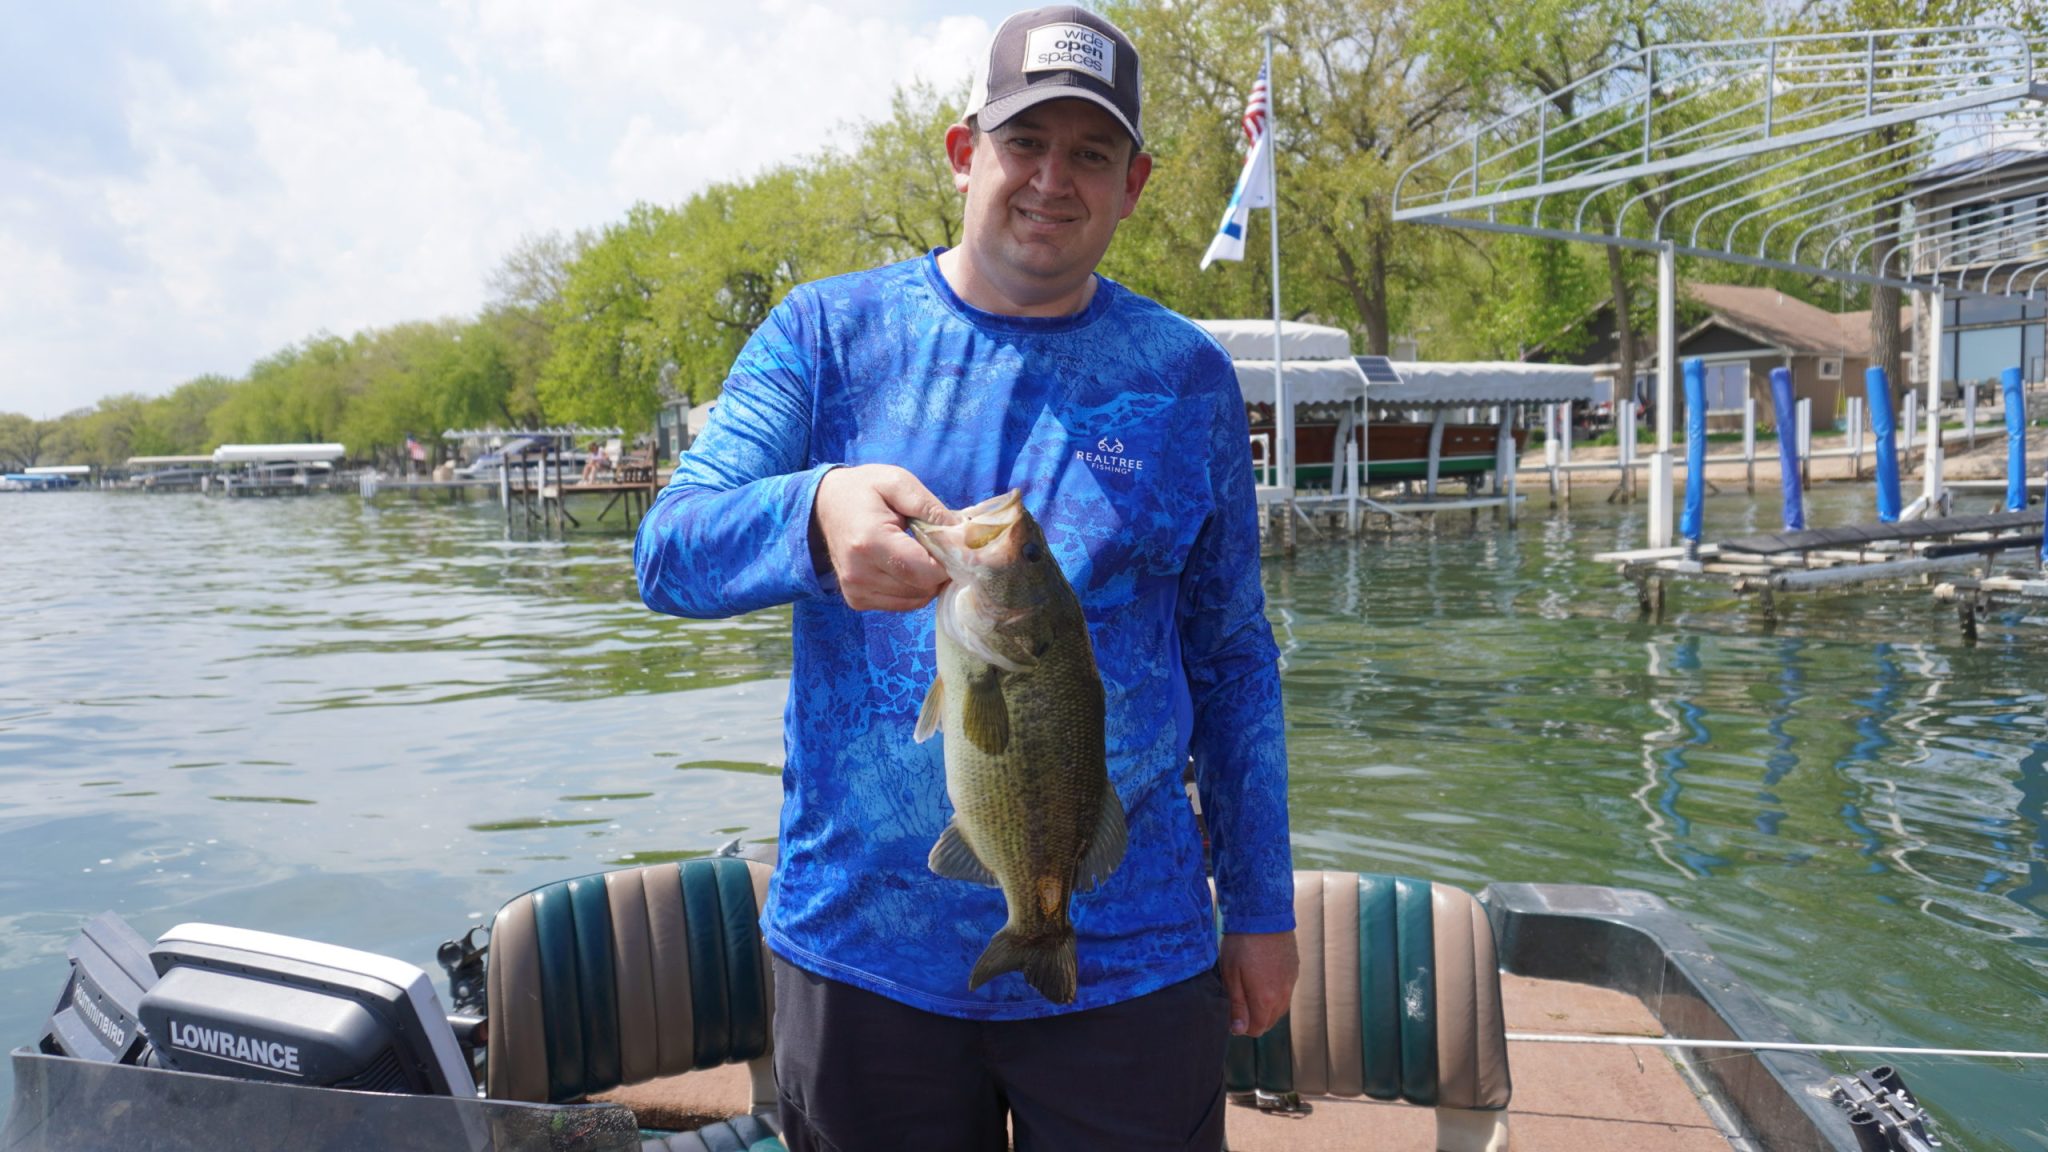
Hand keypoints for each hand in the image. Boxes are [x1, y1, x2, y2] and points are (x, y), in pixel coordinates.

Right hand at [810, 465, 957, 611]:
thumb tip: (962, 535)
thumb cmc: (864, 489)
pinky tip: (903, 565)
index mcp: (870, 542)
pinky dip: (911, 588)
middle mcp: (859, 573)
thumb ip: (930, 507)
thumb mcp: (898, 482)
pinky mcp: (856, 600)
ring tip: (915, 552)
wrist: (824, 504)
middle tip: (933, 545)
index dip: (947, 561)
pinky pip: (901, 604)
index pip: (925, 572)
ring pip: (915, 600)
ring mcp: (855, 590)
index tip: (948, 542)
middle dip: (938, 570)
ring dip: (925, 581)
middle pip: (923, 589)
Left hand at [1220, 931, 1297, 1037]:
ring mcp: (1291, 982)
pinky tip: (1263, 979)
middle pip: (1269, 1021)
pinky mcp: (1295, 971)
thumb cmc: (1242, 944)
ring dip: (1265, 1008)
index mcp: (1265, 1000)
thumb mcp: (1231, 975)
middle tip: (1238, 1002)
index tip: (1231, 1014)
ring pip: (1279, 1009)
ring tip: (1249, 991)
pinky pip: (1286, 993)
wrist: (1264, 915)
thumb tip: (1238, 1030)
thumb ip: (1237, 1005)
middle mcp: (1283, 995)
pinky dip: (1275, 994)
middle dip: (1254, 1019)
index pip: (1256, 1029)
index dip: (1242, 1027)